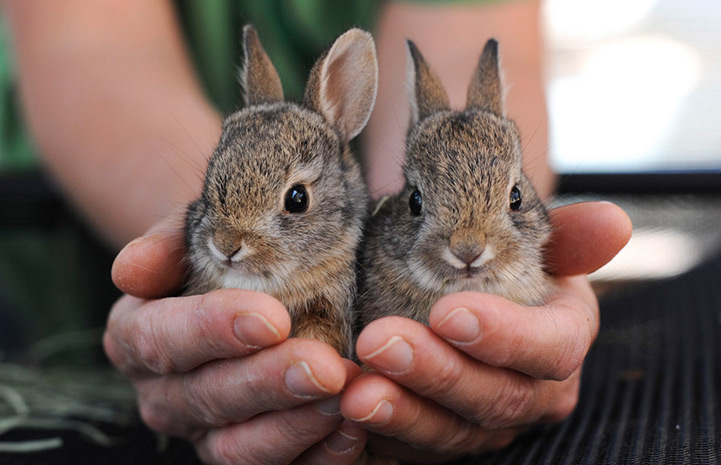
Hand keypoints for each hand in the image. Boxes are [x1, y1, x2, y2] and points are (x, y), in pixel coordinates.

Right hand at [104, 221, 366, 464]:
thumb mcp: (196, 233)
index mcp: (138, 334)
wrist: (251, 278)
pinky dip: (318, 455)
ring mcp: (203, 432)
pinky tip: (352, 430)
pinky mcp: (246, 455)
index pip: (161, 338)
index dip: (213, 330)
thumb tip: (131, 271)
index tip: (273, 318)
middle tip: (324, 366)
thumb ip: (168, 243)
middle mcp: (164, 392)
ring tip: (344, 397)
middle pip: (207, 397)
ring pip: (237, 448)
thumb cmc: (225, 253)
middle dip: (268, 382)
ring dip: (295, 425)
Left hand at [341, 202, 631, 462]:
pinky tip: (339, 408)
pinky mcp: (440, 439)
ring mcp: (485, 424)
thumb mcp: (533, 244)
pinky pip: (411, 449)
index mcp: (560, 342)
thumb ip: (568, 235)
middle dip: (437, 372)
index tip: (449, 312)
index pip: (551, 348)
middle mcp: (531, 393)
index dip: (505, 336)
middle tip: (380, 340)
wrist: (465, 294)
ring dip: (400, 411)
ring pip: (450, 432)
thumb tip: (614, 220)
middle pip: (495, 397)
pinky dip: (377, 432)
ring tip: (353, 388)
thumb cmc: (499, 265)